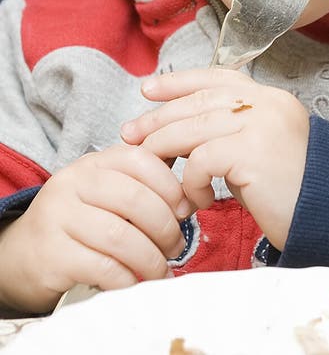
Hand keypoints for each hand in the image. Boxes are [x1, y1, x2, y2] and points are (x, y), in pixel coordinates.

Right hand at [0, 144, 192, 313]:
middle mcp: (72, 183)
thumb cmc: (78, 222)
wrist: (22, 254)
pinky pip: (103, 267)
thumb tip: (190, 198)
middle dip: (165, 227)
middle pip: (135, 199)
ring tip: (160, 270)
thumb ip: (142, 186)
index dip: (170, 185)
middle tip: (176, 246)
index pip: (140, 160)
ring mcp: (58, 217)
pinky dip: (128, 279)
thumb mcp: (105, 193)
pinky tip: (135, 284)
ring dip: (150, 258)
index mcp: (93, 163)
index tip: (185, 209)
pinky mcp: (52, 255)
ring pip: (120, 236)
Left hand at [121, 68, 309, 250]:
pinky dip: (191, 181)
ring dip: (166, 150)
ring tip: (155, 171)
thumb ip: (230, 135)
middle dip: (159, 116)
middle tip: (131, 134)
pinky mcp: (254, 152)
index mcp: (270, 98)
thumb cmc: (293, 193)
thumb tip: (181, 135)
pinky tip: (199, 199)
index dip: (180, 81)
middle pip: (199, 100)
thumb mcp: (260, 152)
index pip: (217, 77)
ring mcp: (262, 124)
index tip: (148, 89)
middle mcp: (268, 103)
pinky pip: (203, 160)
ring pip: (194, 127)